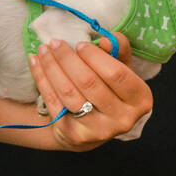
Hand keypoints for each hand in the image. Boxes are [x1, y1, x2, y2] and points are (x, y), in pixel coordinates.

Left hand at [27, 33, 153, 151]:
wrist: (93, 127)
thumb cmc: (110, 90)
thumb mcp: (122, 69)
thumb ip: (119, 50)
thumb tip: (106, 41)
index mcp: (140, 100)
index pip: (116, 74)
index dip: (95, 57)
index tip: (80, 44)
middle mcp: (123, 119)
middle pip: (89, 83)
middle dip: (68, 59)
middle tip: (55, 42)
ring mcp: (98, 131)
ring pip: (69, 93)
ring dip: (52, 67)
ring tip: (43, 50)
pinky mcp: (74, 135)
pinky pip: (54, 103)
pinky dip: (42, 80)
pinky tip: (35, 63)